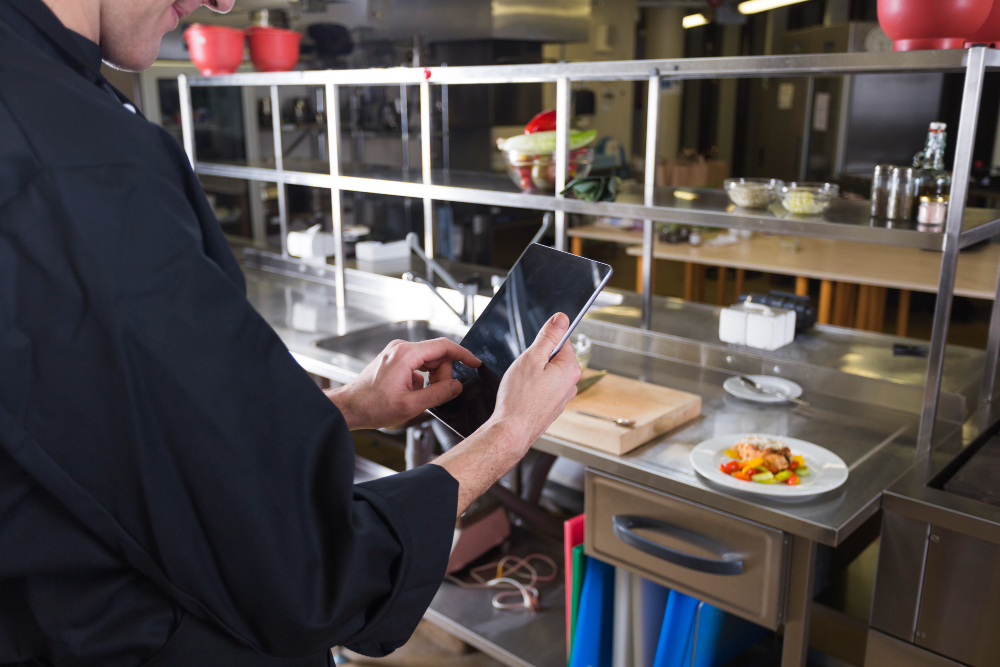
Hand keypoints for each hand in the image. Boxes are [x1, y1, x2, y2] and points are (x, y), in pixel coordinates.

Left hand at [327, 338, 480, 430]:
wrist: (349, 408)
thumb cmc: (372, 406)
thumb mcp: (411, 405)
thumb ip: (438, 394)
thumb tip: (457, 386)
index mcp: (406, 355)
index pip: (444, 346)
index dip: (463, 355)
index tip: (475, 363)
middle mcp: (401, 349)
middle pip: (437, 355)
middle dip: (443, 375)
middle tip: (437, 394)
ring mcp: (396, 353)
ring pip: (428, 361)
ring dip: (432, 378)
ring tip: (421, 396)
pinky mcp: (394, 360)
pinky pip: (418, 365)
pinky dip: (422, 379)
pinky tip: (412, 394)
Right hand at [431, 313, 581, 514]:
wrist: (511, 431)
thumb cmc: (519, 398)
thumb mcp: (532, 358)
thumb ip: (548, 336)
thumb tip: (561, 319)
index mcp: (571, 369)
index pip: (562, 341)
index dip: (543, 343)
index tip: (532, 352)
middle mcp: (571, 384)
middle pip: (554, 358)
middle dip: (537, 360)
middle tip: (524, 370)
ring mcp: (562, 398)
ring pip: (547, 374)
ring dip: (534, 375)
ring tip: (522, 385)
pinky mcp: (552, 407)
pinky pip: (543, 389)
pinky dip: (533, 389)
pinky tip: (522, 396)